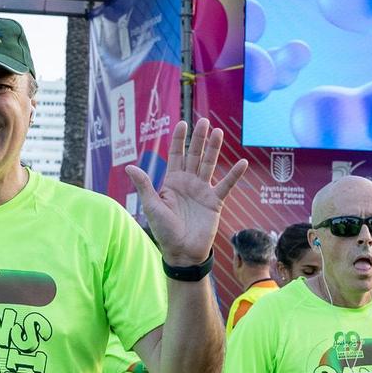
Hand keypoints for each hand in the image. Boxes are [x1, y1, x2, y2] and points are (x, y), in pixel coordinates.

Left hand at [126, 120, 249, 266]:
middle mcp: (188, 182)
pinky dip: (234, 174)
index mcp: (172, 182)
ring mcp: (202, 190)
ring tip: (218, 132)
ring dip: (214, 149)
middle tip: (203, 121)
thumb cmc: (164, 230)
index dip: (179, 139)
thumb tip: (129, 166)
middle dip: (198, 138)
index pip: (176, 155)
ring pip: (209, 164)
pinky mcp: (215, 201)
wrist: (182, 251)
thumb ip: (144, 185)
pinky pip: (226, 185)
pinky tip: (241, 162)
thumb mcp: (152, 206)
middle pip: (194, 155)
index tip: (183, 123)